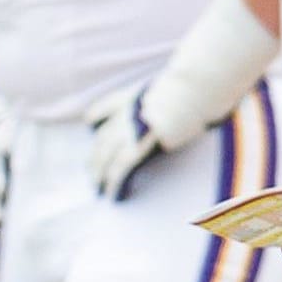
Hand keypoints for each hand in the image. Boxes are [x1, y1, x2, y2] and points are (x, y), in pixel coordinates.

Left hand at [86, 81, 215, 200]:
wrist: (192, 91)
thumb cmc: (189, 88)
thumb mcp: (165, 87)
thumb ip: (160, 96)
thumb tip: (171, 104)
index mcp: (128, 100)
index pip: (102, 112)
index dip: (95, 121)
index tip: (90, 126)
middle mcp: (122, 117)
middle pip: (101, 141)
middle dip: (95, 158)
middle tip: (91, 172)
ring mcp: (127, 132)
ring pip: (105, 158)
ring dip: (100, 174)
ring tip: (97, 187)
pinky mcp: (137, 147)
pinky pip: (120, 170)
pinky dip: (114, 183)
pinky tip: (111, 194)